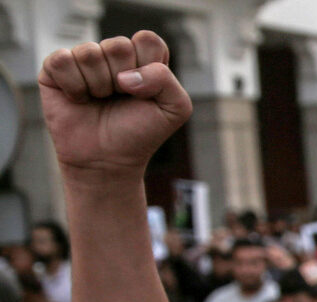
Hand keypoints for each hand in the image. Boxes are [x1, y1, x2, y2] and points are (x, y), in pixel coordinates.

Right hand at [39, 31, 191, 181]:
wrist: (108, 160)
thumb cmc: (141, 133)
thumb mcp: (175, 109)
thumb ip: (166, 80)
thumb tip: (125, 76)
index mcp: (143, 58)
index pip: (147, 40)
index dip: (147, 67)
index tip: (145, 92)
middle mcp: (113, 55)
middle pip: (118, 45)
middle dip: (122, 80)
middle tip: (120, 99)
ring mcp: (84, 60)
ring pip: (89, 53)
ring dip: (99, 86)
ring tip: (100, 100)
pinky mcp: (56, 69)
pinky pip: (62, 61)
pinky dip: (74, 86)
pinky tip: (79, 99)